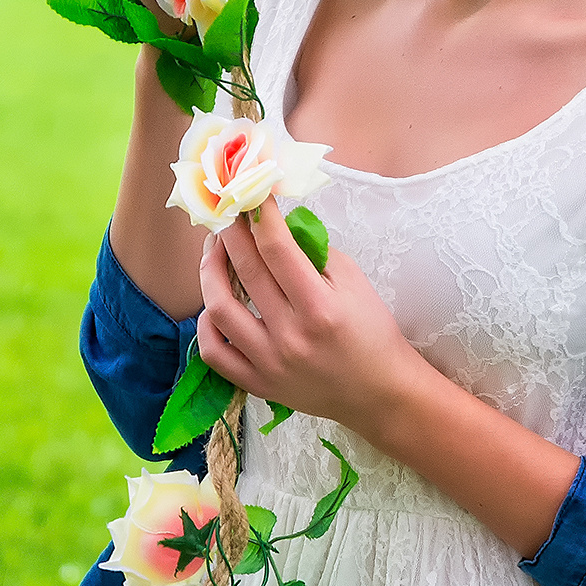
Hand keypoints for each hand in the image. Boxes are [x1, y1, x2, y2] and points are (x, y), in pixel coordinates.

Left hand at [195, 194, 416, 439]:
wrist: (378, 392)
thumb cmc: (372, 331)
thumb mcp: (355, 283)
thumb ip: (315, 252)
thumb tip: (276, 226)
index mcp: (320, 308)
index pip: (277, 249)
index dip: (260, 215)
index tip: (251, 193)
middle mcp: (290, 337)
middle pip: (245, 272)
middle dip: (231, 233)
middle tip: (227, 214)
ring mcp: (269, 364)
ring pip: (220, 309)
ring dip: (210, 272)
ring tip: (214, 251)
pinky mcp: (258, 384)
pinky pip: (214, 353)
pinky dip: (207, 324)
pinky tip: (214, 303)